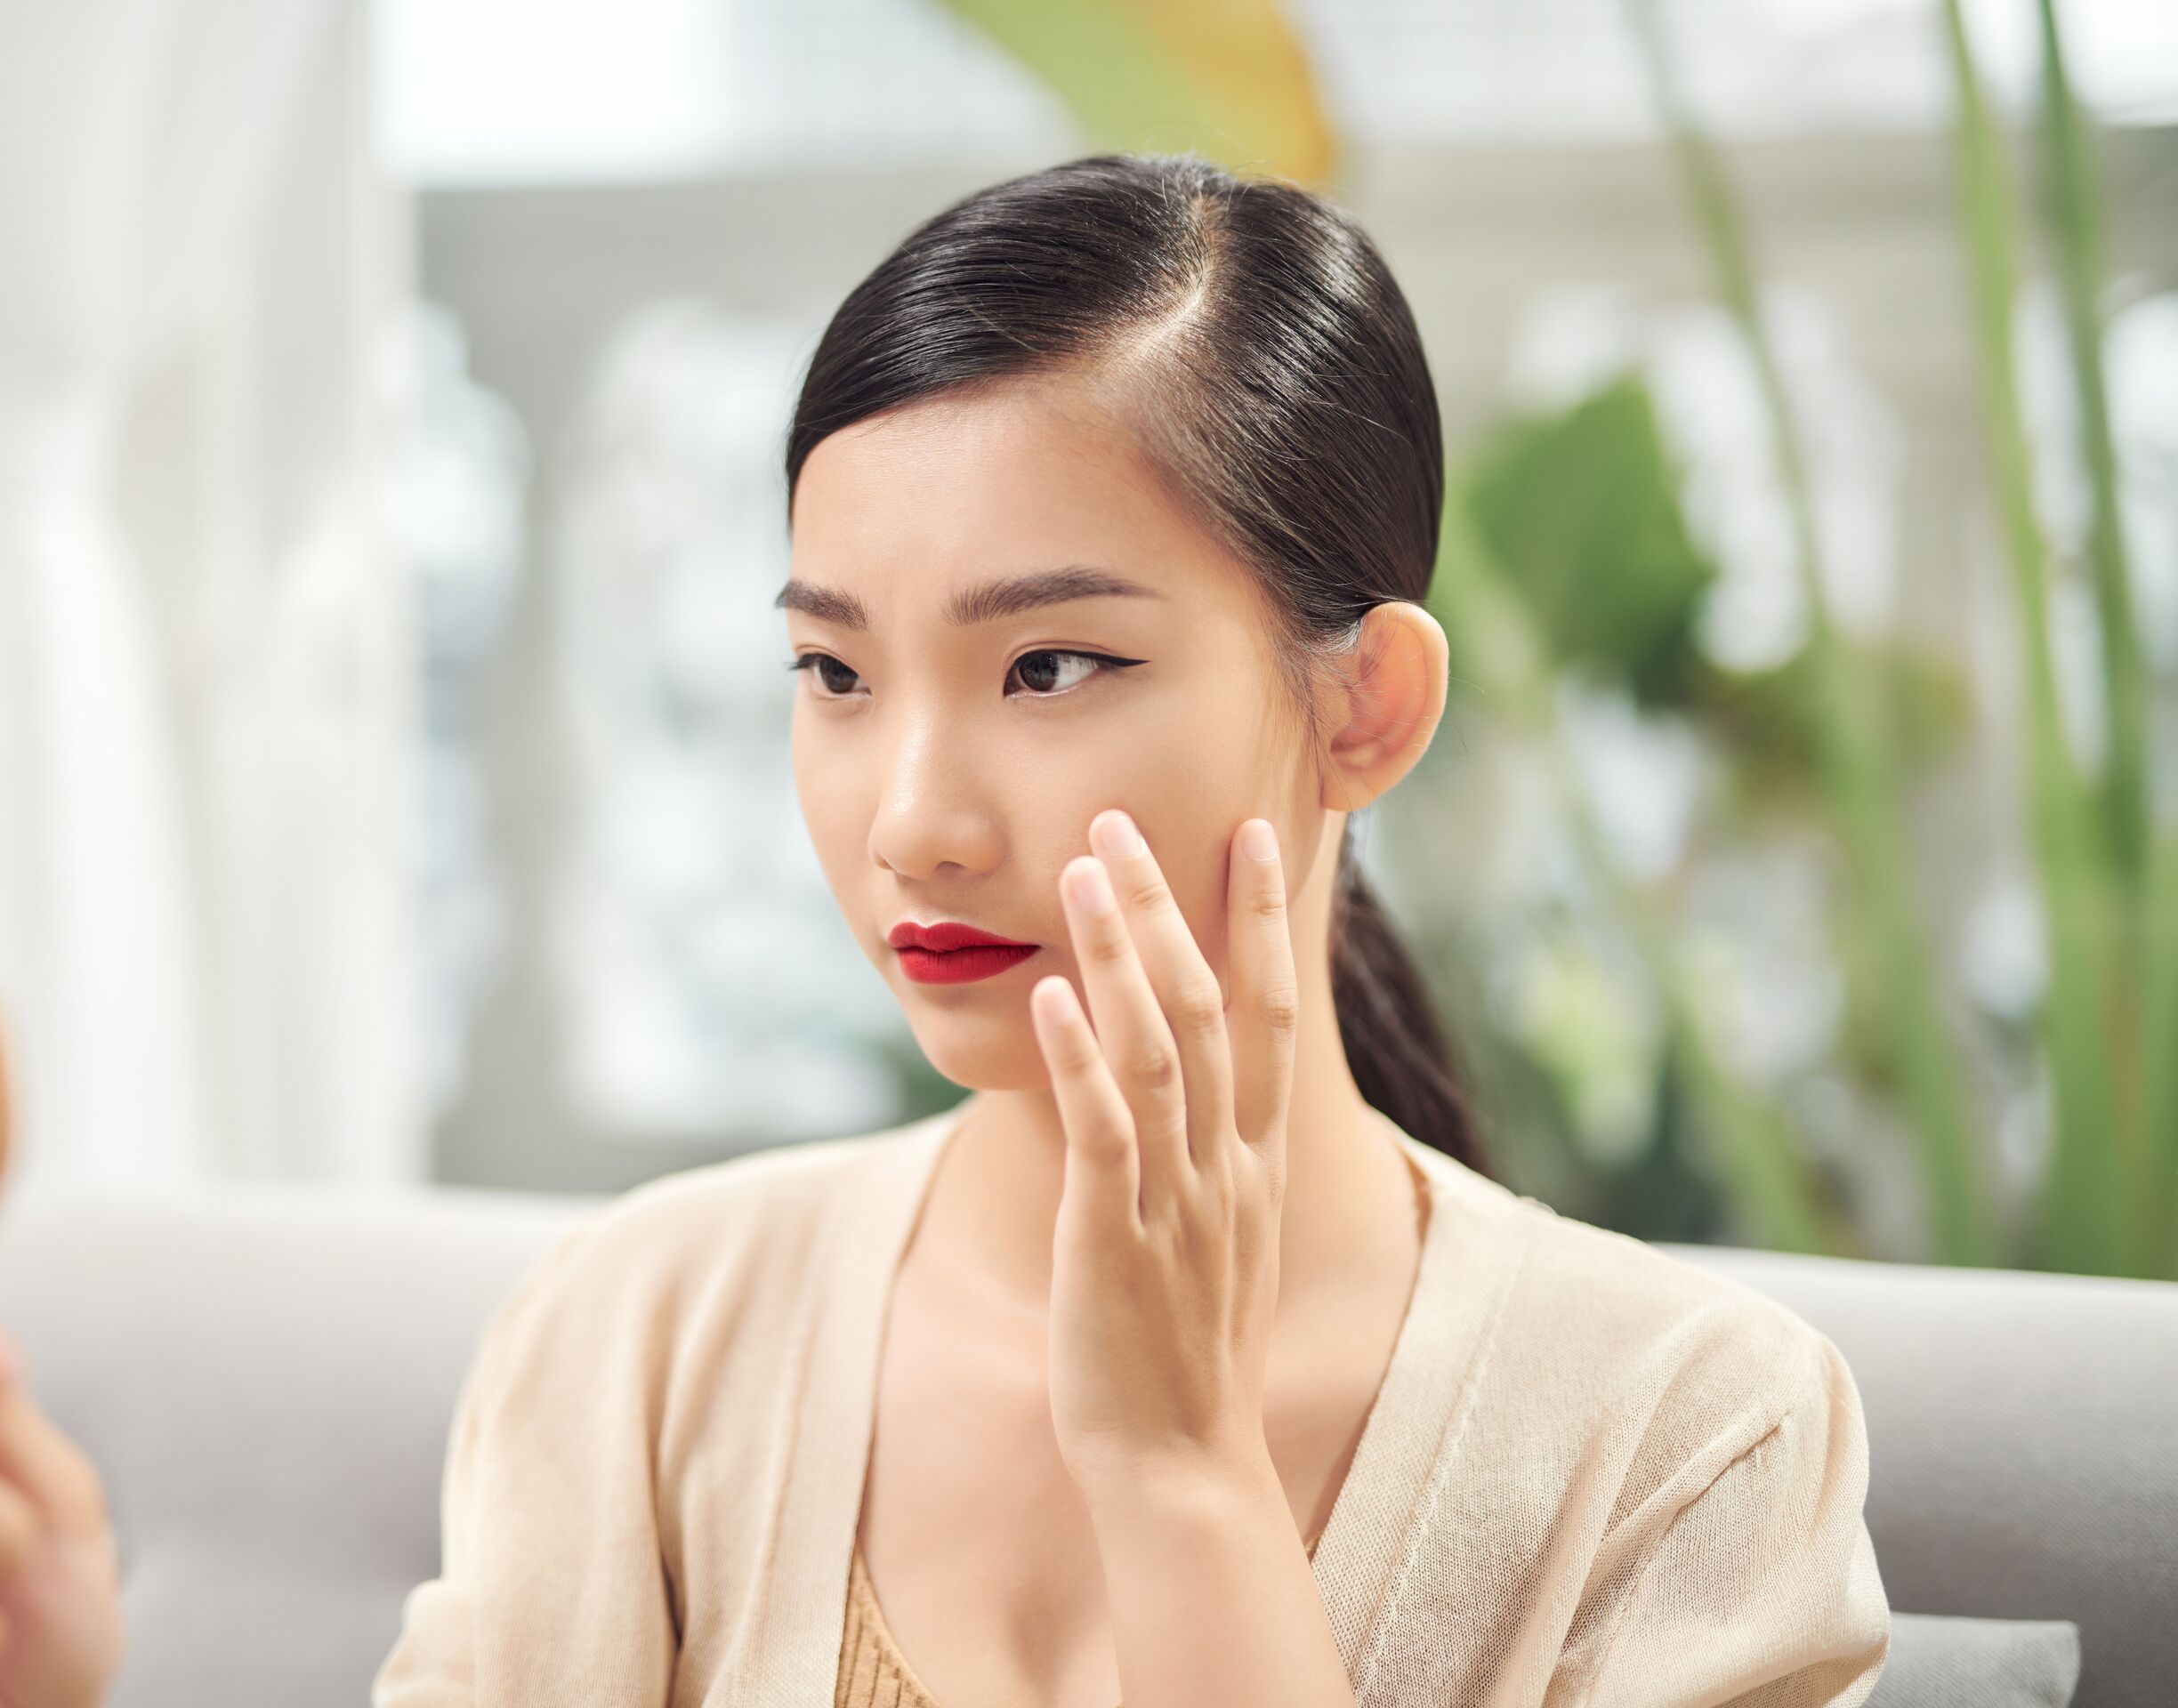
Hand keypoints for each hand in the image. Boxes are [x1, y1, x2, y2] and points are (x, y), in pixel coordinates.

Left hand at [1032, 809, 1296, 1492]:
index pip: (1267, 1014)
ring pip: (1157, 1051)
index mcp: (1253, 1162)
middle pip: (1207, 1007)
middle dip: (1170, 906)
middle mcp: (1225, 1166)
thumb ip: (1210, 1161)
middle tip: (1126, 819)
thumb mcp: (1220, 1244)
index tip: (1251, 835)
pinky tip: (1054, 995)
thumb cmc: (1188, 1358)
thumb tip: (1192, 1097)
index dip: (1260, 919)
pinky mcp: (1117, 1240)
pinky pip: (1104, 1134)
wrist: (1185, 1469)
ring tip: (1083, 869)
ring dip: (1121, 953)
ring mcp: (1176, 1201)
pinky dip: (1080, 1059)